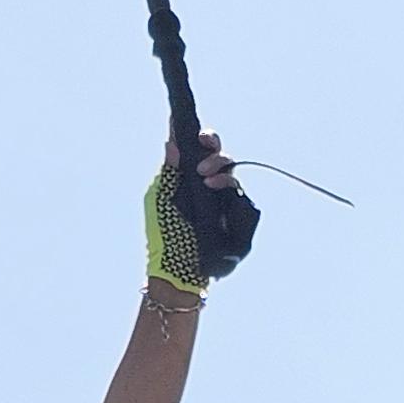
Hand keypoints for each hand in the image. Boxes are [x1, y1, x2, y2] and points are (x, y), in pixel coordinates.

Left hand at [143, 128, 237, 294]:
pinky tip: (218, 191)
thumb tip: (171, 141)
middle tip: (201, 161)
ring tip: (207, 180)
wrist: (176, 267)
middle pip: (221, 156)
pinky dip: (230, 190)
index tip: (198, 135)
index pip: (201, 151)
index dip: (203, 139)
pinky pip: (242, 196)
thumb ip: (169, 171)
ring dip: (221, 171)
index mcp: (191, 178)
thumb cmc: (164, 233)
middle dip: (214, 150)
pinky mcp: (238, 216)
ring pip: (233, 173)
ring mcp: (225, 200)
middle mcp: (211, 185)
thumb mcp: (161, 198)